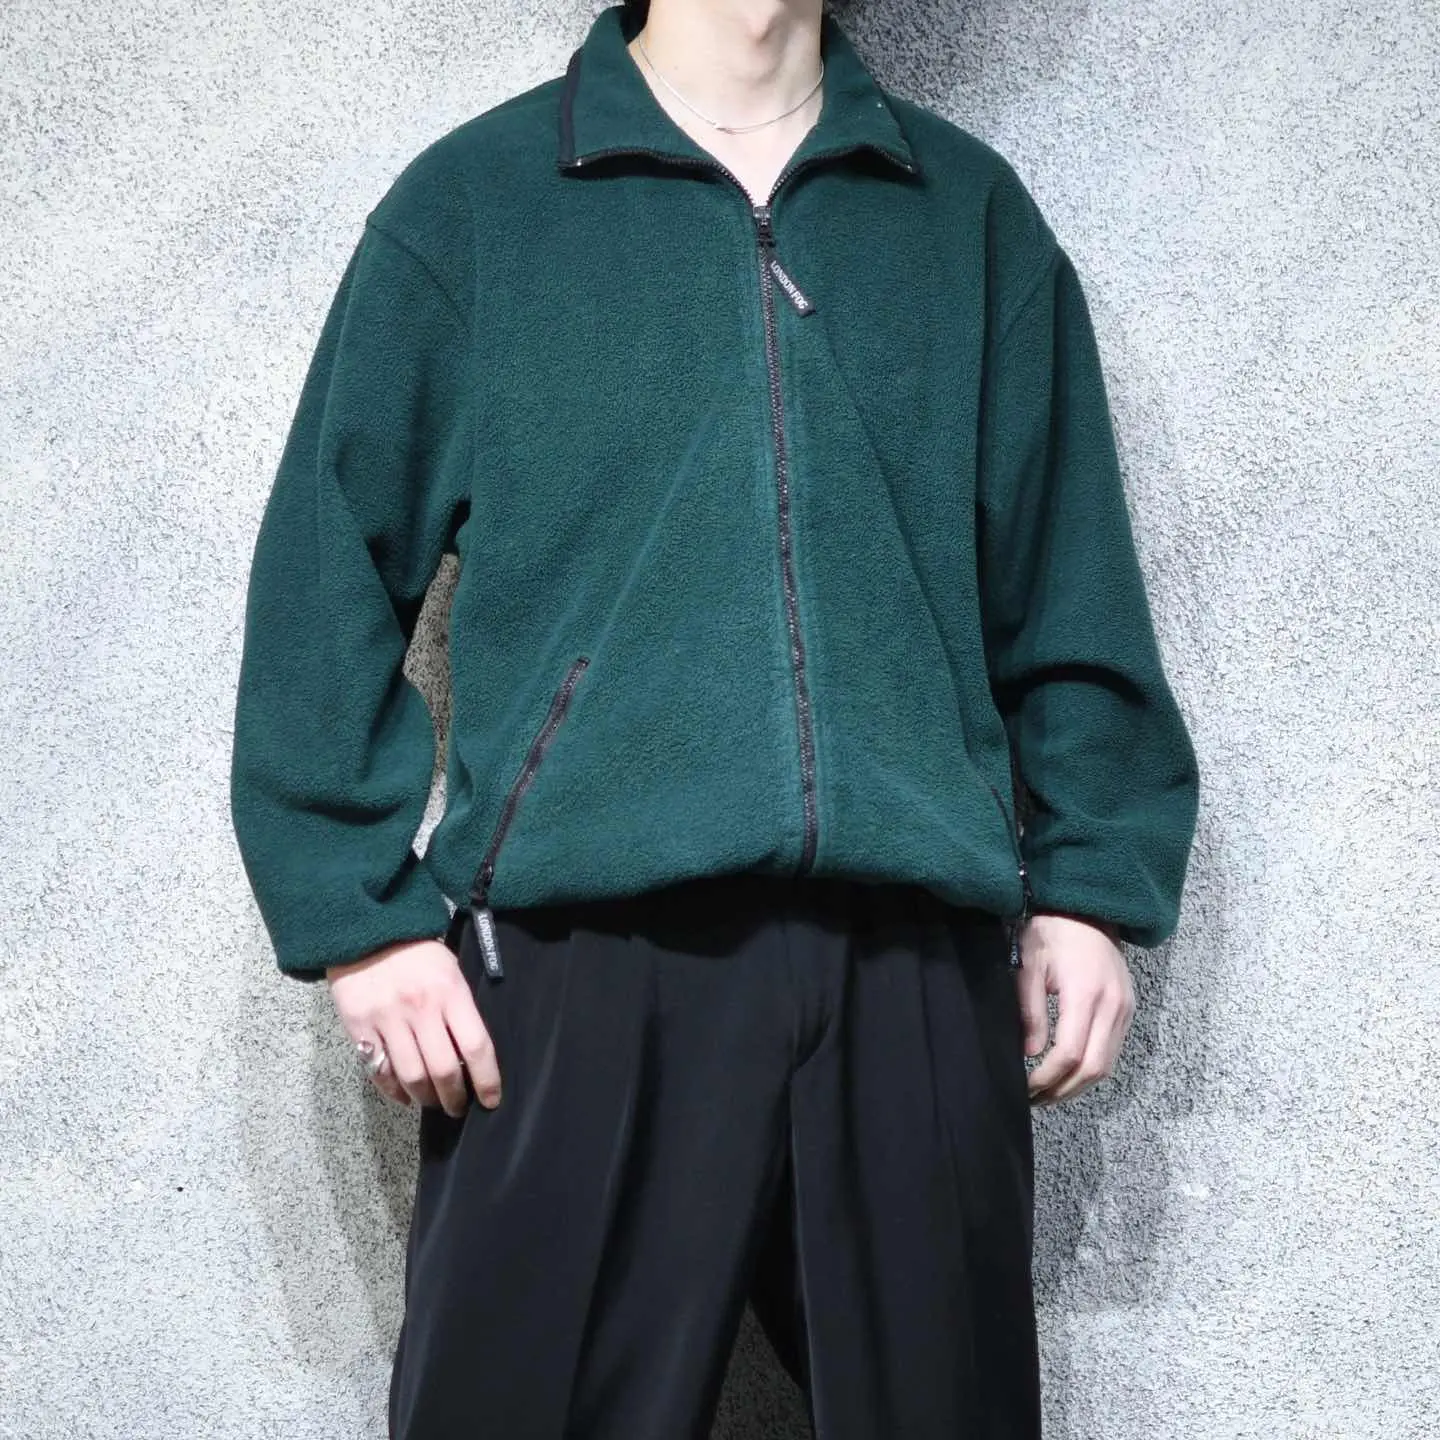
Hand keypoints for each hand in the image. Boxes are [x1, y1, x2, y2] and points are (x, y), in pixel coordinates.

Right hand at [326, 936, 501, 1115]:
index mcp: (450, 992)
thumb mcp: (450, 969)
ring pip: (411, 1076)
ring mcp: (387, 1019)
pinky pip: (379, 1070)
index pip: (476, 1046)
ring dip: (426, 1098)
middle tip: (458, 1107)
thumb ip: (460, 1007)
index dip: (487, 1079)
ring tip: (433, 1102)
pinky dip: (394, 1091)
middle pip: (443, 1070)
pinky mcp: (359, 1027)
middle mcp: (420, 1009)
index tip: (492, 1100)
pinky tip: (405, 1095)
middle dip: (454, 1097)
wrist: (366, 930)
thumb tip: (471, 1053)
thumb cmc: (417, 951)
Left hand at [1015, 912, 1134, 1106]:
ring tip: (1049, 1093)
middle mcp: (1112, 1006)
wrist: (1087, 910)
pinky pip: (1112, 1051)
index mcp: (1086, 994)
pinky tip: (1069, 1074)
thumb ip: (1030, 1009)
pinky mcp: (1128, 1009)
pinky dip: (1091, 1069)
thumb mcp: (1030, 964)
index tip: (1026, 1087)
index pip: (1069, 1053)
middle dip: (1063, 1090)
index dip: (1047, 1077)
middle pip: (1093, 1067)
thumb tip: (1029, 1052)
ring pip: (1107, 1065)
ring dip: (1078, 1085)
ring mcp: (1125, 1009)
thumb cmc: (1052, 932)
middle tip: (1036, 1100)